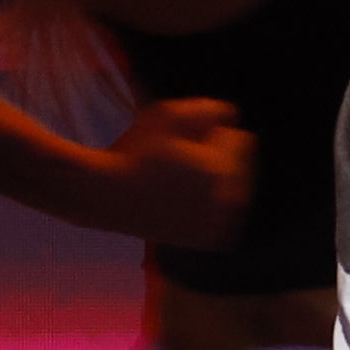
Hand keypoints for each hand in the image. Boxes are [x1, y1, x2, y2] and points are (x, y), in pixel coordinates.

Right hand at [102, 97, 254, 252]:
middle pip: (240, 165)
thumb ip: (207, 108)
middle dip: (217, 159)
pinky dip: (212, 209)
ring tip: (179, 184)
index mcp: (221, 168)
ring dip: (217, 184)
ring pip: (235, 191)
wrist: (108, 199)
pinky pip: (225, 216)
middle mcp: (226, 199)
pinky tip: (185, 204)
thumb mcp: (166, 114)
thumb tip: (231, 116)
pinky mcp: (209, 240)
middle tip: (177, 165)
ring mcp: (219, 223)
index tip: (180, 143)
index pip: (239, 140)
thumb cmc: (134, 152)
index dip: (210, 135)